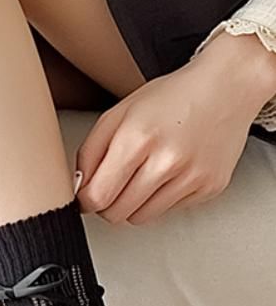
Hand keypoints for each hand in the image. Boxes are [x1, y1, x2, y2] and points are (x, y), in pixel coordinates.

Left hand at [75, 30, 275, 224]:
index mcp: (137, 138)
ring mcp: (191, 177)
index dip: (86, 200)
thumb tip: (78, 188)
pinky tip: (168, 173)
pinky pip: (169, 211)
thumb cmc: (171, 98)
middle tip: (113, 185)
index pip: (98, 196)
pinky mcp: (209, 187)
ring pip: (141, 218)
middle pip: (117, 213)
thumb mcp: (119, 114)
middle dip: (108, 204)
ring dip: (133, 204)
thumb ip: (90, 152)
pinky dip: (162, 199)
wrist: (226, 87)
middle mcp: (166, 161)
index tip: (88, 194)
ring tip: (141, 176)